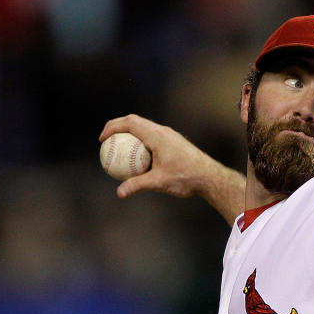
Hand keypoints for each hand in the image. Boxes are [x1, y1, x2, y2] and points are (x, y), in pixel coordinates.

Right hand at [99, 114, 245, 222]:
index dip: (112, 127)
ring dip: (130, 133)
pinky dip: (141, 141)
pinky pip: (152, 136)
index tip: (102, 139)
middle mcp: (163, 131)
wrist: (210, 177)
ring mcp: (170, 135)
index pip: (129, 123)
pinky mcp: (174, 142)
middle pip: (135, 121)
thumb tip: (120, 192)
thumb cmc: (186, 178)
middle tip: (106, 140)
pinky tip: (138, 158)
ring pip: (145, 128)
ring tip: (119, 147)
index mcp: (157, 135)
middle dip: (118, 126)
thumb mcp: (159, 182)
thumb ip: (138, 185)